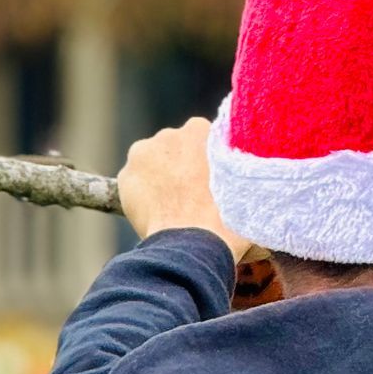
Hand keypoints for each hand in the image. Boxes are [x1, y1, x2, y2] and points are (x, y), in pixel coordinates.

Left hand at [116, 118, 249, 256]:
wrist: (194, 243)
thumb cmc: (227, 217)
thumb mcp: (246, 186)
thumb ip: (235, 169)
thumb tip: (237, 176)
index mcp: (202, 130)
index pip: (203, 137)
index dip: (208, 158)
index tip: (214, 178)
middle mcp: (170, 134)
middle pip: (175, 146)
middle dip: (181, 163)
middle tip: (195, 193)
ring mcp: (143, 152)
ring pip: (152, 161)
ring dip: (161, 175)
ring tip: (174, 205)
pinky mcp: (126, 175)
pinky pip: (135, 181)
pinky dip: (143, 193)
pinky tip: (158, 212)